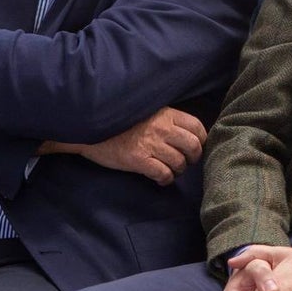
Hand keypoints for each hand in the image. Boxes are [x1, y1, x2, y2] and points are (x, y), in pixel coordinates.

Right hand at [40, 107, 205, 185]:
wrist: (91, 126)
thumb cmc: (121, 120)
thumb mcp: (148, 111)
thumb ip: (167, 119)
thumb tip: (186, 134)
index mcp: (166, 113)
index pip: (197, 127)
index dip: (201, 140)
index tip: (195, 148)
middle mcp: (162, 128)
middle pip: (193, 146)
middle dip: (193, 158)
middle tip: (186, 163)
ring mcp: (151, 144)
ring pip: (179, 162)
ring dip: (178, 171)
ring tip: (171, 171)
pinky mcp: (138, 159)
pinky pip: (163, 173)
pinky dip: (166, 179)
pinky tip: (161, 180)